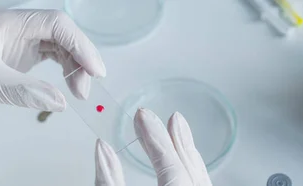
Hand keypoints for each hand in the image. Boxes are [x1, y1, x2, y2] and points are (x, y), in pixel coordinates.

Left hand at [0, 7, 104, 115]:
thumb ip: (27, 92)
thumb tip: (62, 103)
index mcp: (6, 22)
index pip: (55, 23)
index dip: (80, 44)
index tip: (94, 70)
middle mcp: (16, 25)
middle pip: (61, 33)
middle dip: (80, 58)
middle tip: (87, 88)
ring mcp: (19, 39)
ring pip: (60, 45)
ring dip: (74, 66)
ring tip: (80, 92)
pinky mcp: (20, 54)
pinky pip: (52, 56)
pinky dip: (64, 70)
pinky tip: (70, 85)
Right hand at [94, 108, 212, 185]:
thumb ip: (108, 181)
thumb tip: (102, 148)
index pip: (170, 166)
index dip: (155, 138)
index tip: (141, 116)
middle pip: (188, 168)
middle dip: (170, 139)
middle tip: (150, 117)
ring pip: (200, 177)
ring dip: (184, 152)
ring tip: (173, 128)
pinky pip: (199, 184)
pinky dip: (190, 169)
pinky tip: (183, 158)